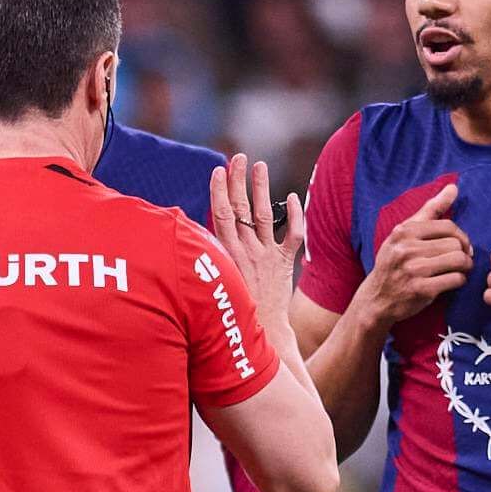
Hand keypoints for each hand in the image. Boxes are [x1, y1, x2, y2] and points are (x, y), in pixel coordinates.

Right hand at [206, 154, 302, 318]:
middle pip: (241, 209)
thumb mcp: (213, 281)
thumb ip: (209, 255)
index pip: (221, 215)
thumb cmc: (229, 310)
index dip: (219, 191)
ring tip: (260, 165)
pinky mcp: (284, 263)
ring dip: (261, 188)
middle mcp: (247, 251)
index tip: (219, 170)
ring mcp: (267, 256)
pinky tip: (291, 196)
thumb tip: (196, 233)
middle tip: (239, 158)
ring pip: (264, 215)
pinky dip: (294, 215)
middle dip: (239, 181)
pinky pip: (293, 235)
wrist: (260, 333)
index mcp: (226, 254)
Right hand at [356, 180, 472, 325]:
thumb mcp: (404, 234)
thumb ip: (430, 210)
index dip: (461, 236)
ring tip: (460, 270)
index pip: (448, 226)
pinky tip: (453, 282)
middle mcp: (407, 249)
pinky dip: (460, 281)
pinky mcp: (421, 290)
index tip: (461, 245)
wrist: (376, 299)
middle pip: (455, 244)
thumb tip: (453, 188)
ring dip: (465, 266)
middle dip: (464, 253)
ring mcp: (413, 270)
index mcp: (403, 232)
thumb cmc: (394, 263)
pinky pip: (455, 279)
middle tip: (462, 260)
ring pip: (458, 260)